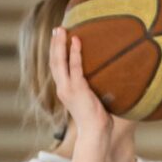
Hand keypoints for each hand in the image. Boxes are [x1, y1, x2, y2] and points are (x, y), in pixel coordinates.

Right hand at [50, 27, 111, 148]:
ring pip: (59, 62)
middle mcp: (62, 88)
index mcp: (64, 90)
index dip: (56, 53)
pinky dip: (75, 53)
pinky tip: (77, 41)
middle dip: (54, 44)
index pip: (57, 68)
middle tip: (57, 29)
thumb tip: (108, 78)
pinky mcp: (77, 90)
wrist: (95, 133)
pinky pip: (75, 67)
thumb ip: (93, 89)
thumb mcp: (92, 100)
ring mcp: (68, 89)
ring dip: (60, 44)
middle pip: (54, 61)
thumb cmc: (98, 120)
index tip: (58, 39)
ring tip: (62, 29)